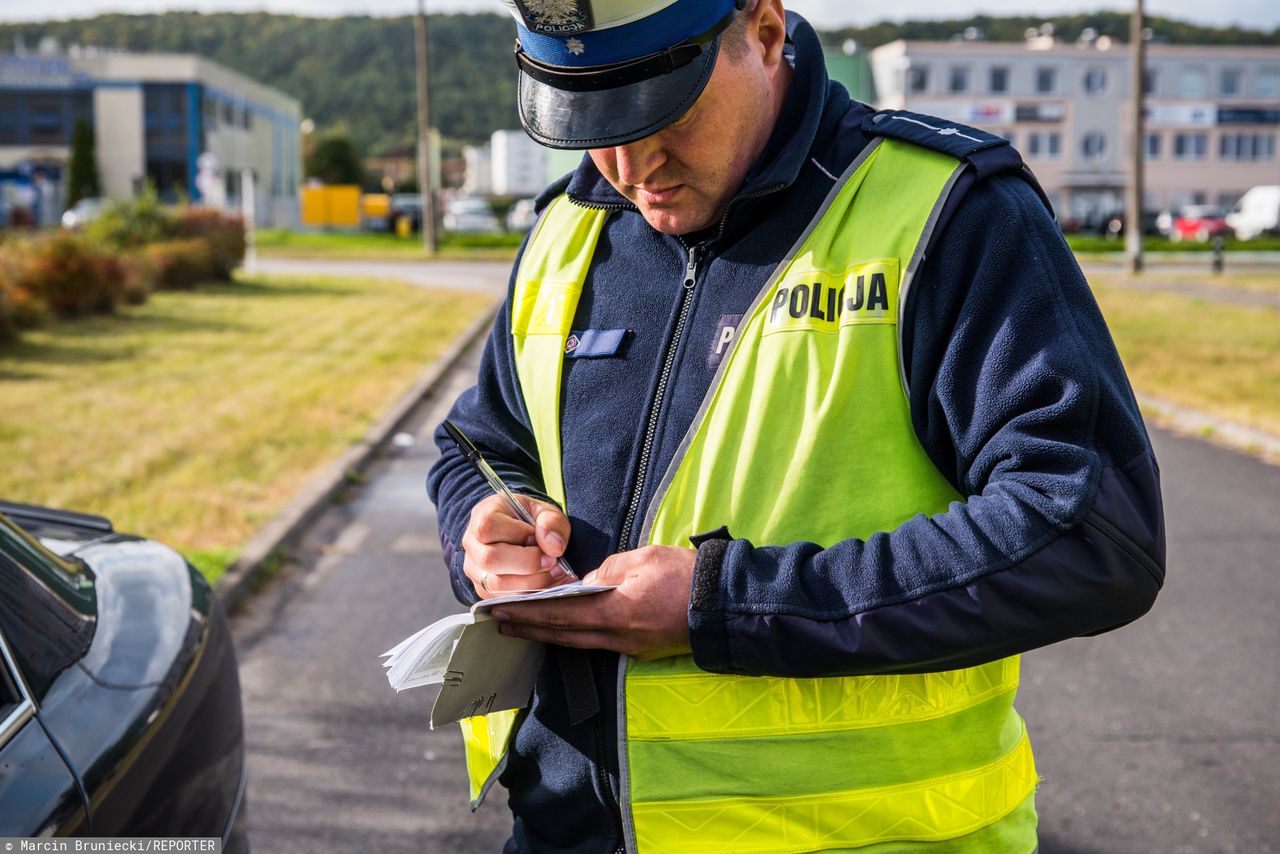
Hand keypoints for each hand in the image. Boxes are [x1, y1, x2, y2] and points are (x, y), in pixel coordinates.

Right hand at [462, 493, 570, 598]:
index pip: (487, 527)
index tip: (538, 537)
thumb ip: (552, 522)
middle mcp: (472, 544)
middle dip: (528, 563)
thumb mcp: (544, 511)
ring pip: (496, 584)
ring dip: (531, 581)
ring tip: (553, 572)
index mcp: (481, 515)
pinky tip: (546, 582)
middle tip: (552, 560)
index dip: (517, 534)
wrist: (520, 534)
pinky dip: (529, 593)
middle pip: (489, 559)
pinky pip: (503, 598)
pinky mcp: (484, 590)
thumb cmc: (529, 520)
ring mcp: (474, 569)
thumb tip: (554, 547)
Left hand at [491, 545, 695, 659]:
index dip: (526, 613)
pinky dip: (574, 636)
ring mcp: (630, 647)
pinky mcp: (641, 649)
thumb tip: (587, 583)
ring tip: (522, 626)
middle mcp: (618, 637)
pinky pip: (598, 643)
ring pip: (579, 642)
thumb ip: (608, 571)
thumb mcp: (643, 559)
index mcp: (615, 612)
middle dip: (529, 628)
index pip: (559, 614)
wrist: (724, 603)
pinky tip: (563, 629)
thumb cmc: (686, 575)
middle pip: (563, 634)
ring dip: (549, 633)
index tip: (499, 611)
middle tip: (498, 623)